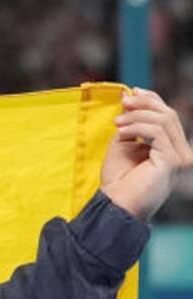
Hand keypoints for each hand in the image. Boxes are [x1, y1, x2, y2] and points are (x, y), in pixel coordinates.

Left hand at [100, 88, 192, 221]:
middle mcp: (182, 153)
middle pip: (169, 115)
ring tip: (117, 122)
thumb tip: (130, 96)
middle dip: (145, 103)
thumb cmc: (118, 181)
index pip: (168, 117)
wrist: (115, 206)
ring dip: (137, 115)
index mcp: (172, 150)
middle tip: (123, 103)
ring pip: (164, 120)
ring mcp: (180, 158)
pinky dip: (137, 126)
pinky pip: (157, 131)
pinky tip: (122, 130)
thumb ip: (131, 124)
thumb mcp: (123, 144)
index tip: (130, 92)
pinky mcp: (172, 161)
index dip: (152, 100)